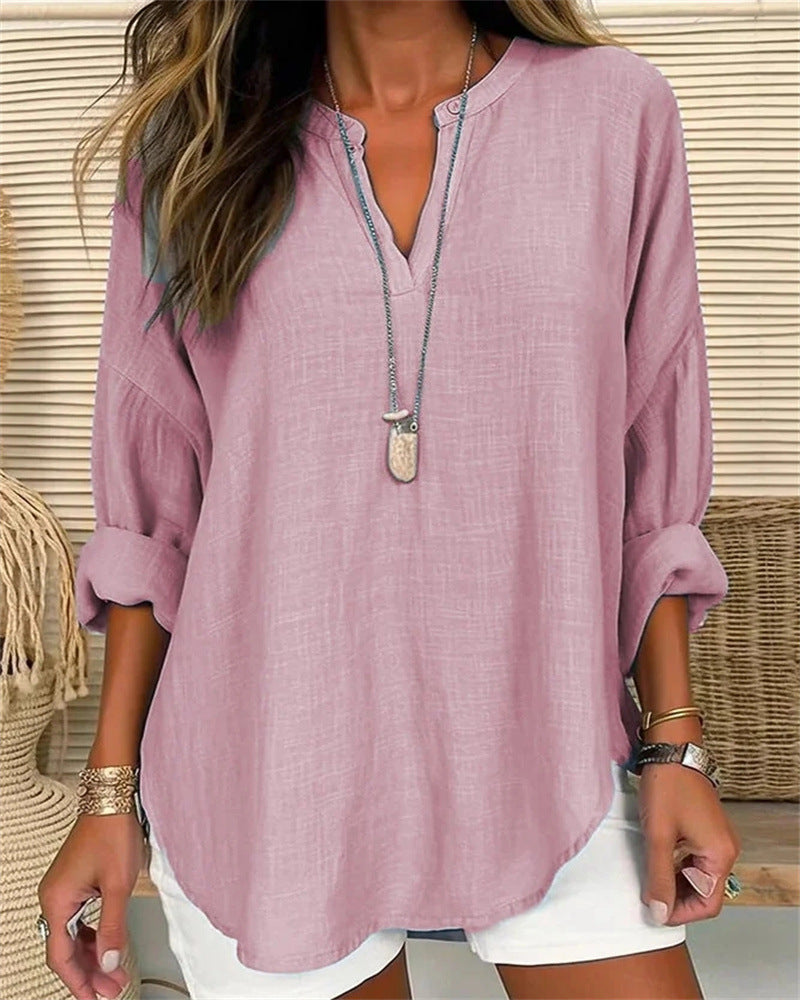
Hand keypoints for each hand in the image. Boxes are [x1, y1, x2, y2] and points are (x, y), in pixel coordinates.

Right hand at [37, 811, 146, 999]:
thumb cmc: (112, 833)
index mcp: (57, 901)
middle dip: (90, 973)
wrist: (112, 800)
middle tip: (112, 990)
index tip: (96, 998)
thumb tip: (111, 963)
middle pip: (66, 949)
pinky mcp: (73, 884)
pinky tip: (107, 947)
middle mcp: (53, 898)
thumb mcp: (118, 885)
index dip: (79, 982)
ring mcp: (62, 891)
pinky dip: (92, 937)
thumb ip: (113, 928)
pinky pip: (78, 921)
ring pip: (72, 936)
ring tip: (114, 974)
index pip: (61, 956)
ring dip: (93, 956)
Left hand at [637, 761, 740, 925]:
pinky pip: (695, 860)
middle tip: (647, 896)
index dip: (680, 913)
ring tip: (648, 879)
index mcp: (720, 855)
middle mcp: (725, 849)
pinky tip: (656, 861)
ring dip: (675, 883)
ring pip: (698, 876)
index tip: (654, 911)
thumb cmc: (667, 787)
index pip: (708, 904)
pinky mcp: (706, 829)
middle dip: (676, 899)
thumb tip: (658, 912)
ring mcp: (716, 839)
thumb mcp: (659, 836)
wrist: (671, 749)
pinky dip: (677, 866)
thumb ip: (659, 877)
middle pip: (705, 892)